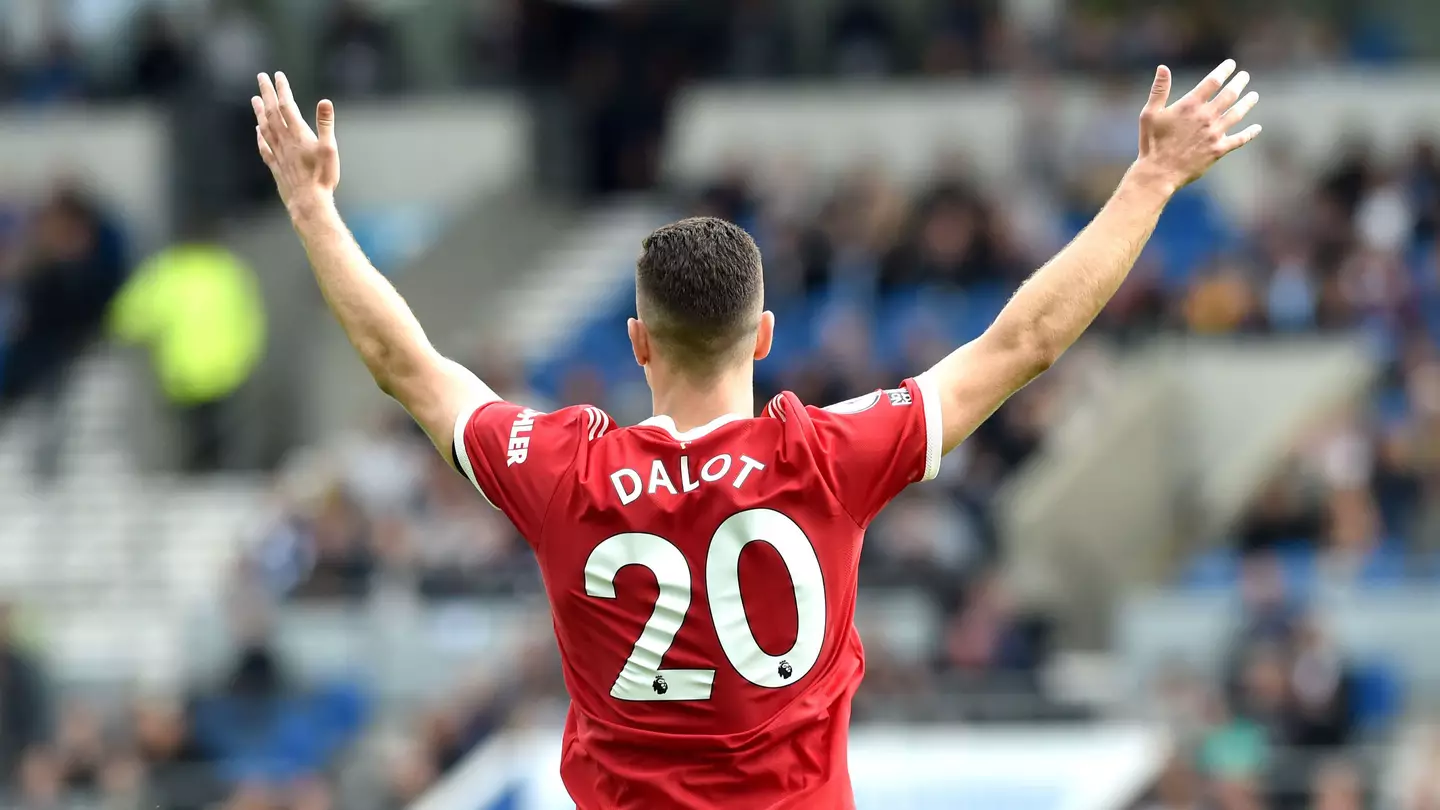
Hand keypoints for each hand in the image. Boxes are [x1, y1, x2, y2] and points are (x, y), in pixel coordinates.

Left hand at [252, 72, 339, 213]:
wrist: (308, 202)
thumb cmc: (322, 177)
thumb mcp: (329, 149)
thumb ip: (325, 124)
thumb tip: (325, 101)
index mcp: (298, 134)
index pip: (288, 106)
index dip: (282, 90)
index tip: (278, 75)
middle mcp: (284, 141)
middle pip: (273, 113)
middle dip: (267, 93)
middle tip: (261, 77)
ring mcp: (278, 153)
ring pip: (265, 127)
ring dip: (260, 112)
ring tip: (255, 99)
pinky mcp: (276, 166)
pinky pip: (265, 147)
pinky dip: (260, 136)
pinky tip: (257, 131)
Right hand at [1134, 59, 1260, 192]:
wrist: (1159, 172)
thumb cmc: (1151, 143)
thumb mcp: (1149, 113)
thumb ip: (1159, 90)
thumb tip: (1163, 67)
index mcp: (1190, 105)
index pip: (1213, 82)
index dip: (1223, 71)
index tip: (1230, 64)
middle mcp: (1206, 116)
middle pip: (1229, 94)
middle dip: (1239, 83)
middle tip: (1245, 76)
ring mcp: (1215, 133)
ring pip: (1237, 113)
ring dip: (1248, 103)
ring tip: (1254, 95)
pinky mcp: (1219, 149)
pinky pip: (1239, 139)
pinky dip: (1250, 133)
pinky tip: (1257, 128)